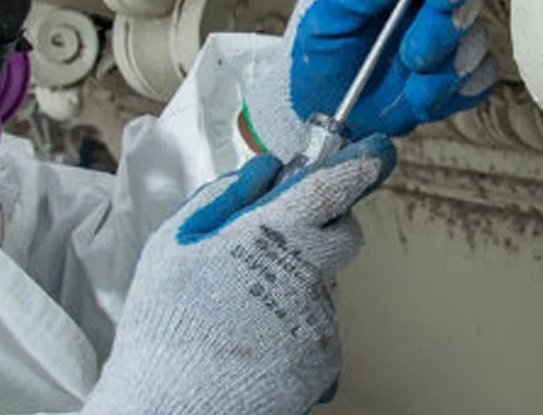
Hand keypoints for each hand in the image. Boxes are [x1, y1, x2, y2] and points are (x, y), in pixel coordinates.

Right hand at [81, 135, 395, 414]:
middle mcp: (305, 275)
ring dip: (298, 281)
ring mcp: (320, 320)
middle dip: (323, 227)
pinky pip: (319, 325)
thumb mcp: (175, 241)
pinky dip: (295, 323)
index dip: (357, 165)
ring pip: (324, 282)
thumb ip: (226, 197)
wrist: (173, 407)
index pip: (330, 187)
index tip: (376, 153)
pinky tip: (256, 336)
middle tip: (280, 240)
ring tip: (245, 308)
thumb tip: (266, 171)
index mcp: (268, 235)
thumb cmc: (166, 322)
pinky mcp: (326, 359)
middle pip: (344, 234)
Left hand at [243, 0, 496, 161]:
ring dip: (445, 71)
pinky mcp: (457, 81)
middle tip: (411, 56)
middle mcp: (428, 5)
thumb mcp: (323, 13)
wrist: (316, 112)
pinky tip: (420, 98)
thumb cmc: (317, 54)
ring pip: (478, 43)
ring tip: (408, 85)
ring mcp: (447, 43)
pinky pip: (482, 81)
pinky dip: (454, 94)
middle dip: (443, 31)